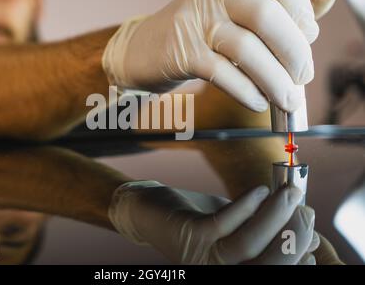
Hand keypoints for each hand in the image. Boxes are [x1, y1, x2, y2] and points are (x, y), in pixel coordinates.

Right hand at [103, 0, 318, 112]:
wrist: (143, 48)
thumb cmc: (195, 33)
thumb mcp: (228, 12)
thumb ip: (264, 21)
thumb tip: (304, 45)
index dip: (299, 6)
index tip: (310, 34)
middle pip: (266, 16)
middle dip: (294, 51)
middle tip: (303, 76)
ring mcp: (196, 24)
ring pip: (246, 50)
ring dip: (275, 80)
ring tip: (287, 99)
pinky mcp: (183, 54)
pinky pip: (223, 74)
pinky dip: (247, 92)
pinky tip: (258, 102)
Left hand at [109, 181, 318, 264]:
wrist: (150, 212)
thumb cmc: (198, 221)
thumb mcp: (237, 227)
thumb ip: (266, 230)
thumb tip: (306, 228)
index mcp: (233, 271)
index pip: (273, 272)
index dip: (298, 259)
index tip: (312, 237)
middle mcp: (218, 271)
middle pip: (268, 267)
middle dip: (293, 238)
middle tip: (305, 210)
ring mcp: (203, 257)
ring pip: (248, 245)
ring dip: (275, 215)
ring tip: (290, 192)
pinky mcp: (190, 235)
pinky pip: (224, 221)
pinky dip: (247, 204)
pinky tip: (259, 190)